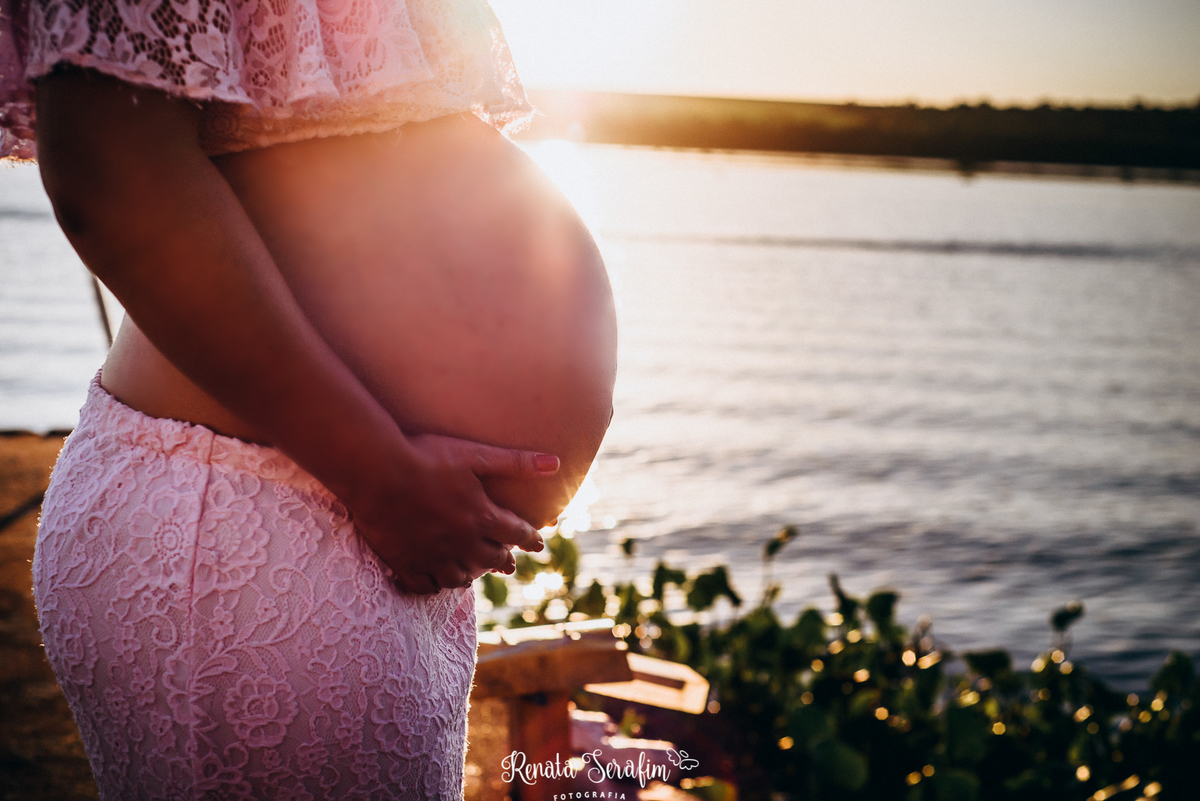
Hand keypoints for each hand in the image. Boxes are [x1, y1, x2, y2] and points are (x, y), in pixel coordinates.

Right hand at [350, 434, 558, 594]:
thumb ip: (515, 462)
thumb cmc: (426, 457)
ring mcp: (433, 556)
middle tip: (509, 564)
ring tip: (473, 573)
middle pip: (491, 559)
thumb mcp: (475, 454)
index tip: (539, 543)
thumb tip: (555, 464)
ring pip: (460, 577)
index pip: (516, 533)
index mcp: (481, 517)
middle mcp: (462, 542)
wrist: (376, 472)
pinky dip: (434, 584)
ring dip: (471, 574)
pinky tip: (435, 582)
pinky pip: (425, 585)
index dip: (531, 538)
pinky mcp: (405, 563)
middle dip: (503, 560)